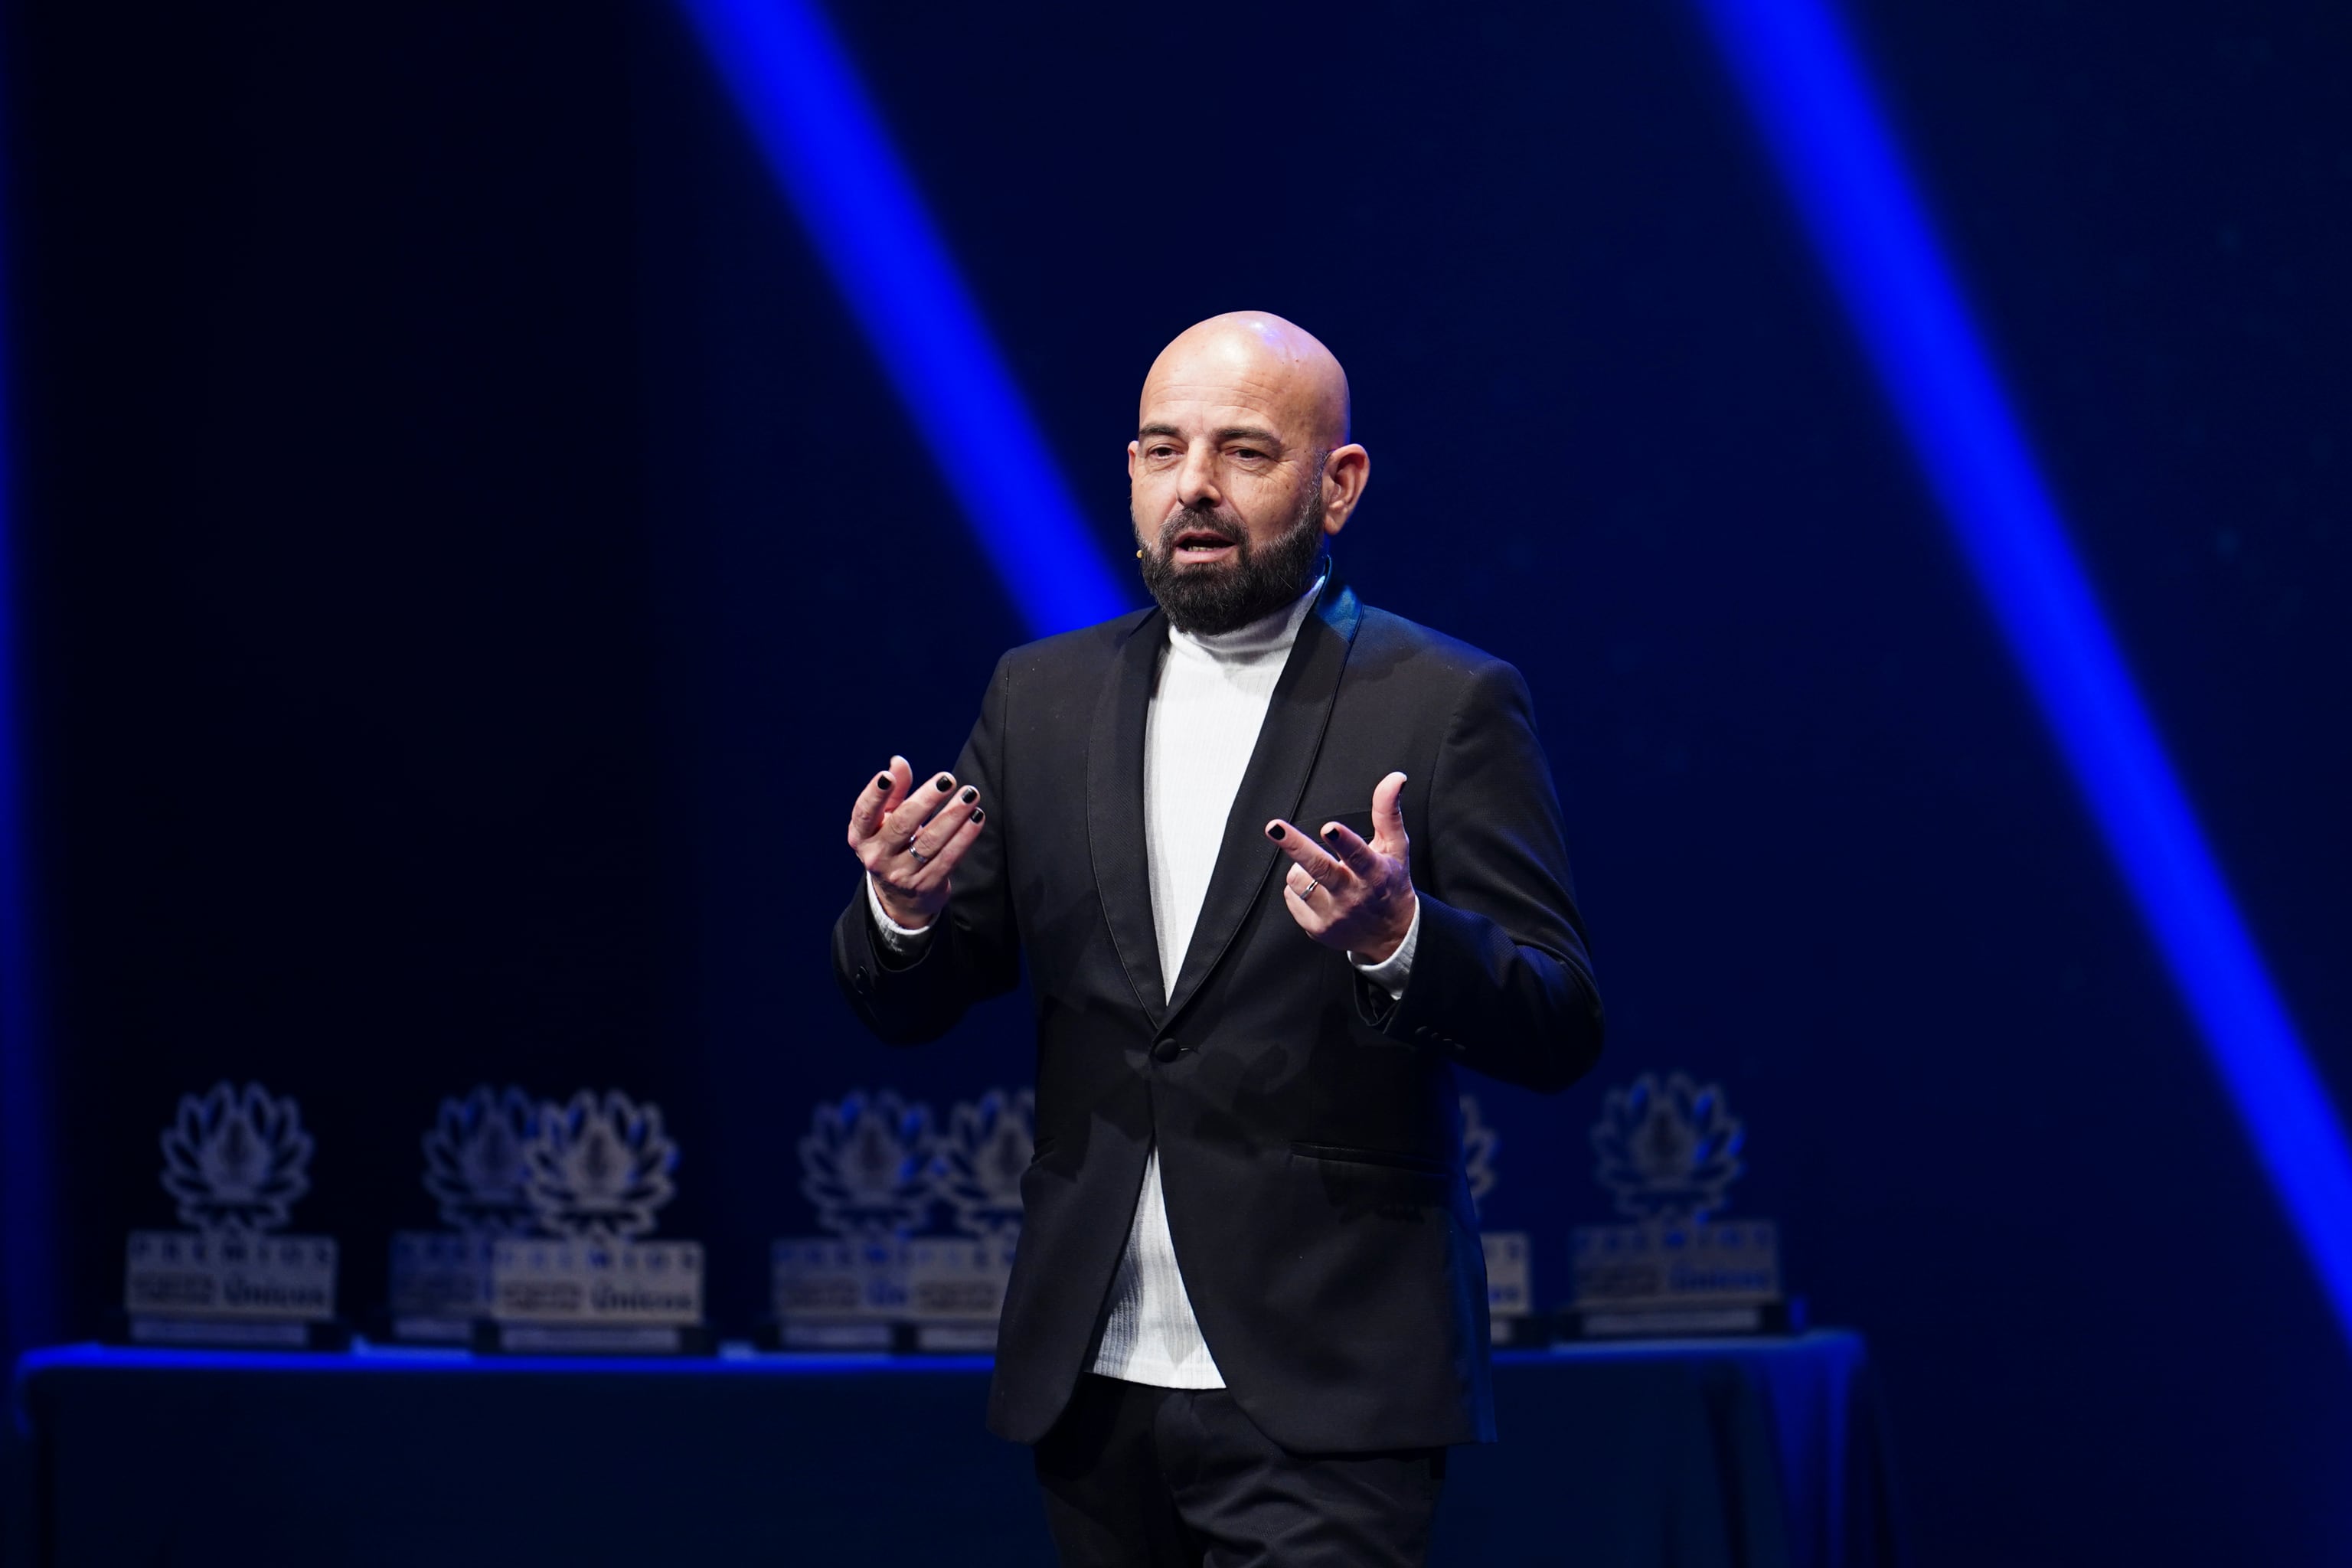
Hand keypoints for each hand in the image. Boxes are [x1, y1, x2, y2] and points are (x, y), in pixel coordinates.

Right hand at [848, 755, 985, 929]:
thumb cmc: (894, 845)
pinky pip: (948, 858)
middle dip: (927, 799)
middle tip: (948, 779)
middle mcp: (877, 856)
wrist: (902, 897)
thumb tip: (898, 762)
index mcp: (861, 836)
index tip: (887, 776)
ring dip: (953, 816)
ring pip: (930, 842)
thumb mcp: (887, 819)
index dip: (874, 794)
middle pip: (903, 824)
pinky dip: (964, 837)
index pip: (864, 813)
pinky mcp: (925, 885)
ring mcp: (900, 874)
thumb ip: (894, 792)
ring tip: (970, 795)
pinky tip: (976, 818)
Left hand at [1265, 771, 1415, 962]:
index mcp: (1374, 873)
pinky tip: (1318, 891)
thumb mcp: (1396, 848)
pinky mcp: (1316, 928)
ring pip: (1298, 879)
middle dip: (1295, 845)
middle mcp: (1353, 895)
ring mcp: (1333, 915)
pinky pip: (1291, 896)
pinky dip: (1299, 888)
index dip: (1344, 842)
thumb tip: (1396, 778)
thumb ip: (1389, 812)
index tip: (1330, 828)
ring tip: (1322, 873)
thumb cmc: (1390, 883)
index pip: (1358, 855)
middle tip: (1274, 826)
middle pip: (1319, 869)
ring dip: (1303, 869)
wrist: (1389, 934)